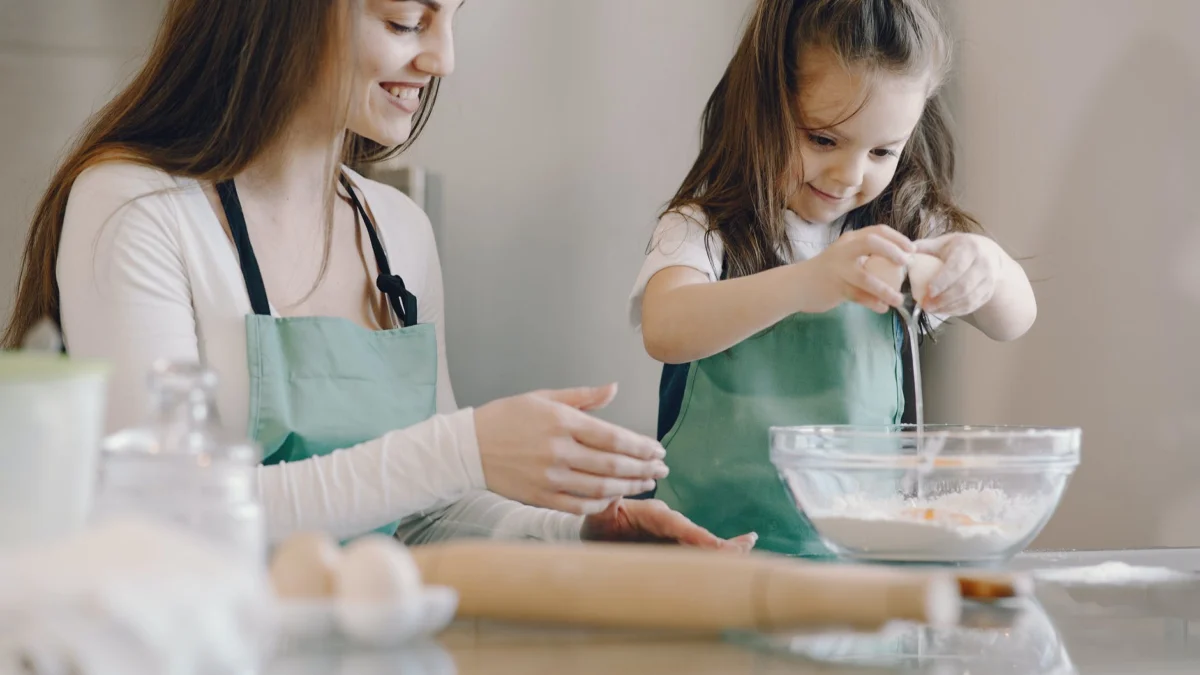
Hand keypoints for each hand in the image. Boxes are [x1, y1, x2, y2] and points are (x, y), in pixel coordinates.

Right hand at [474, 384, 669, 515]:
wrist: (468, 447)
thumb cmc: (506, 417)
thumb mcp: (544, 397)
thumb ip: (583, 397)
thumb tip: (614, 388)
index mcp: (562, 422)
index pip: (613, 437)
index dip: (641, 446)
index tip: (659, 450)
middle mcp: (558, 451)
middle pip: (613, 464)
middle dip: (643, 468)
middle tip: (662, 470)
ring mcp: (549, 476)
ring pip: (600, 487)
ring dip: (629, 487)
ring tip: (647, 484)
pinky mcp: (540, 496)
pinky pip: (579, 505)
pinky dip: (601, 504)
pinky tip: (614, 498)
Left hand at [581, 498, 757, 551]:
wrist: (596, 532)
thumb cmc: (597, 523)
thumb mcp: (598, 515)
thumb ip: (605, 508)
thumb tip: (608, 495)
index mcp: (652, 514)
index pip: (676, 524)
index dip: (695, 535)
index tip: (713, 545)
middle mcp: (668, 524)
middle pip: (696, 535)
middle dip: (718, 543)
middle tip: (744, 548)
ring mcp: (673, 537)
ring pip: (701, 544)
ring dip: (725, 548)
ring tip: (748, 547)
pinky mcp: (675, 549)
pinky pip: (698, 552)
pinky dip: (718, 554)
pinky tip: (740, 552)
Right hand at [802, 225, 915, 313]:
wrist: (796, 285)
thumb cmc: (826, 271)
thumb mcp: (844, 256)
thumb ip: (865, 256)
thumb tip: (898, 262)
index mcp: (850, 240)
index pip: (877, 231)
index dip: (897, 238)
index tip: (912, 249)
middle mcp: (844, 250)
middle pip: (872, 243)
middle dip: (893, 252)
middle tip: (906, 264)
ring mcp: (839, 269)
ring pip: (867, 278)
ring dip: (886, 290)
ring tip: (898, 300)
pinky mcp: (836, 288)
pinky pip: (860, 297)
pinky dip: (873, 303)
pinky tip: (882, 308)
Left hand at [914, 233, 1004, 315]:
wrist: (989, 255)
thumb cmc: (960, 248)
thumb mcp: (944, 243)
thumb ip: (925, 247)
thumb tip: (903, 254)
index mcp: (970, 248)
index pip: (957, 267)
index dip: (943, 281)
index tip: (929, 291)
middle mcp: (983, 264)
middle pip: (964, 286)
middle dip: (943, 299)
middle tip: (926, 305)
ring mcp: (989, 280)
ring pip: (969, 299)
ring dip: (948, 307)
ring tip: (931, 309)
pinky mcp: (988, 293)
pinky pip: (972, 306)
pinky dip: (956, 311)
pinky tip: (942, 311)